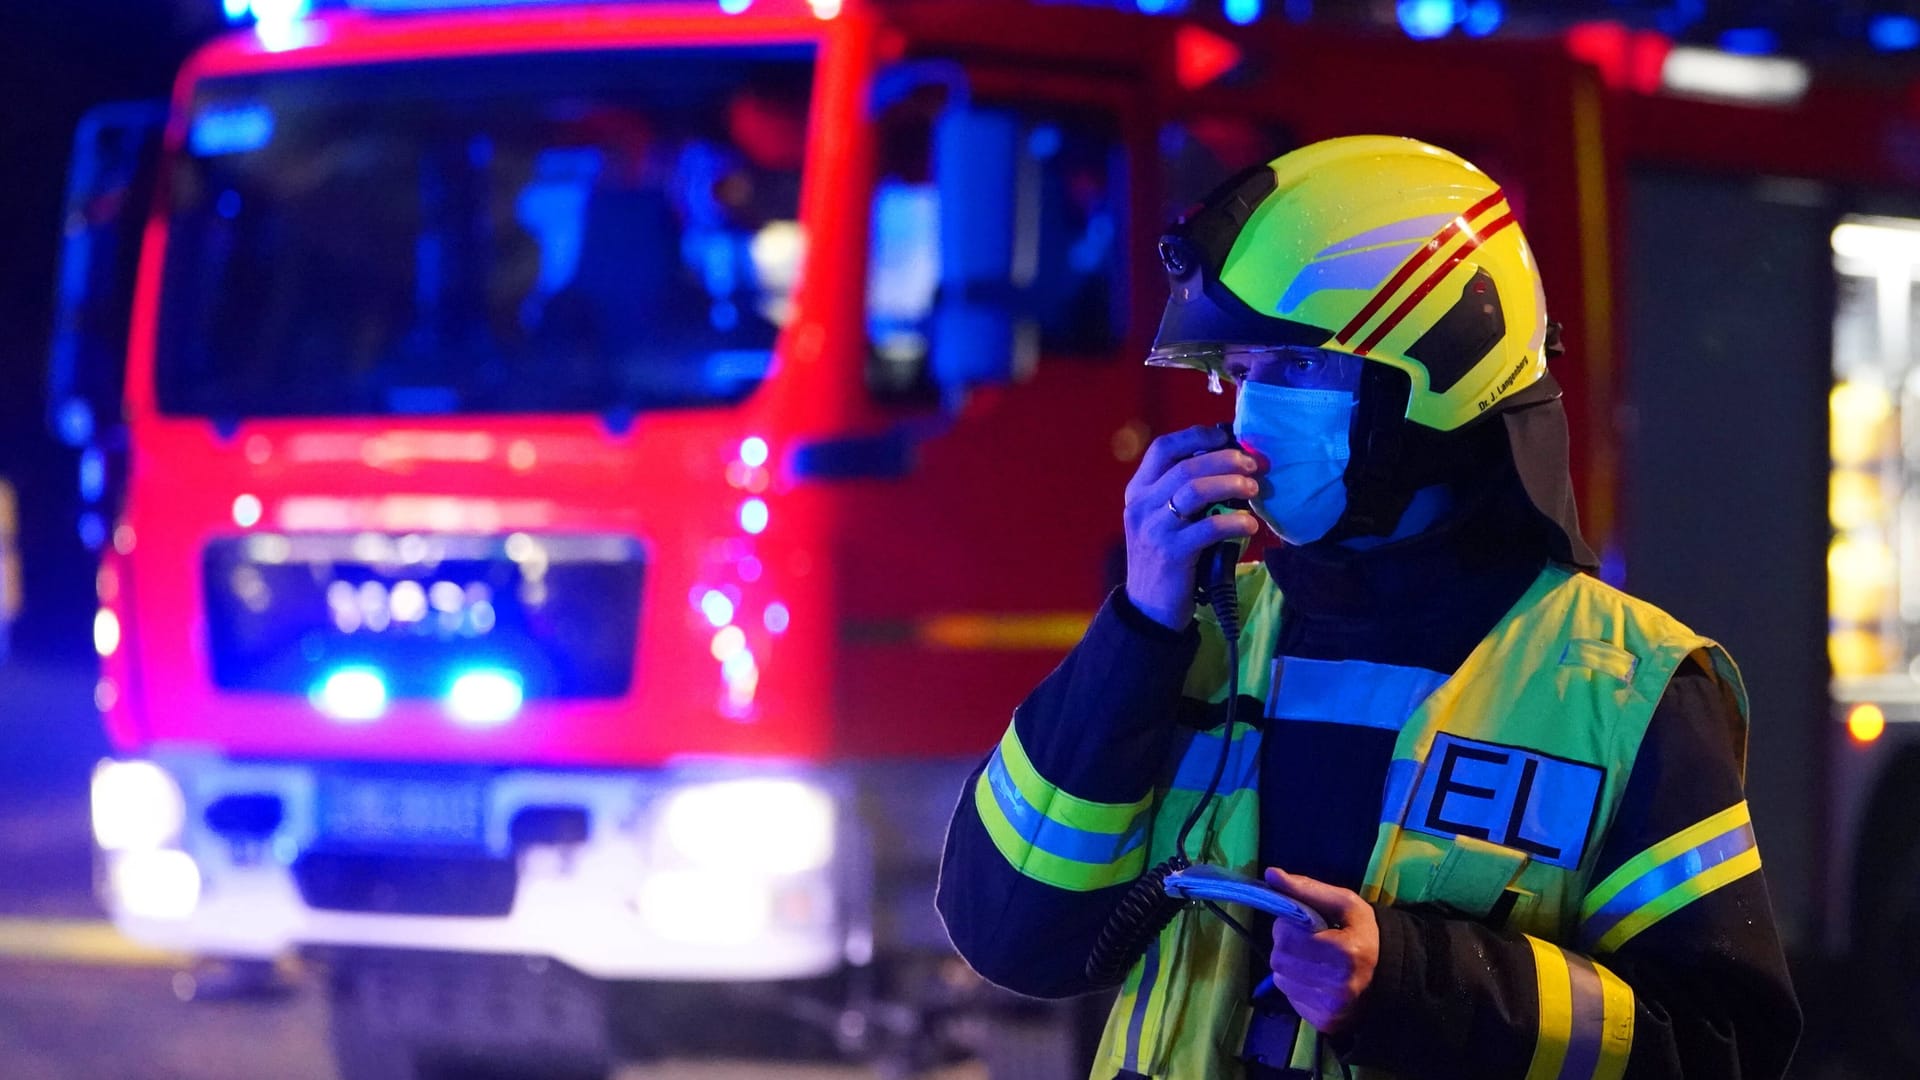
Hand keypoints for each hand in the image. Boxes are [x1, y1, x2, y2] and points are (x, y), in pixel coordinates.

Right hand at [1122, 424, 1261, 629]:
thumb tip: (1231, 464)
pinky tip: (1250, 526)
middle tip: (1254, 465)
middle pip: (1186, 466)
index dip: (1196, 436)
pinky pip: (1208, 528)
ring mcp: (1153, 529)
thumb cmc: (1167, 558)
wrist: (1149, 608)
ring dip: (1230, 484)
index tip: (1226, 436)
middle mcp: (1141, 505)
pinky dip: (1234, 522)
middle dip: (1226, 459)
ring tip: (1254, 489)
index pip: (1163, 448)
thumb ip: (1184, 493)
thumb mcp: (1164, 520)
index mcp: (1138, 491)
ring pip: (1194, 490)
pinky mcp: (1171, 553)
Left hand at [1264, 868, 1378, 1034]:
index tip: (1303, 923)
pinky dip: (1295, 983)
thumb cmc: (1365, 936)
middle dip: (1285, 943)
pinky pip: (1289, 996)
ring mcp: (1328, 1008)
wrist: (1389, 978)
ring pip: (1280, 978)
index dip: (1288, 923)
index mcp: (1344, 953)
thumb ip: (1307, 888)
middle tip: (1305, 939)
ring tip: (1311, 958)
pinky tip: (1314, 977)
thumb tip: (1271, 874)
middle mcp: (1336, 985)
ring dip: (1288, 964)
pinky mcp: (1322, 1022)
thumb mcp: (1345, 904)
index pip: (1285, 934)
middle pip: (1279, 957)